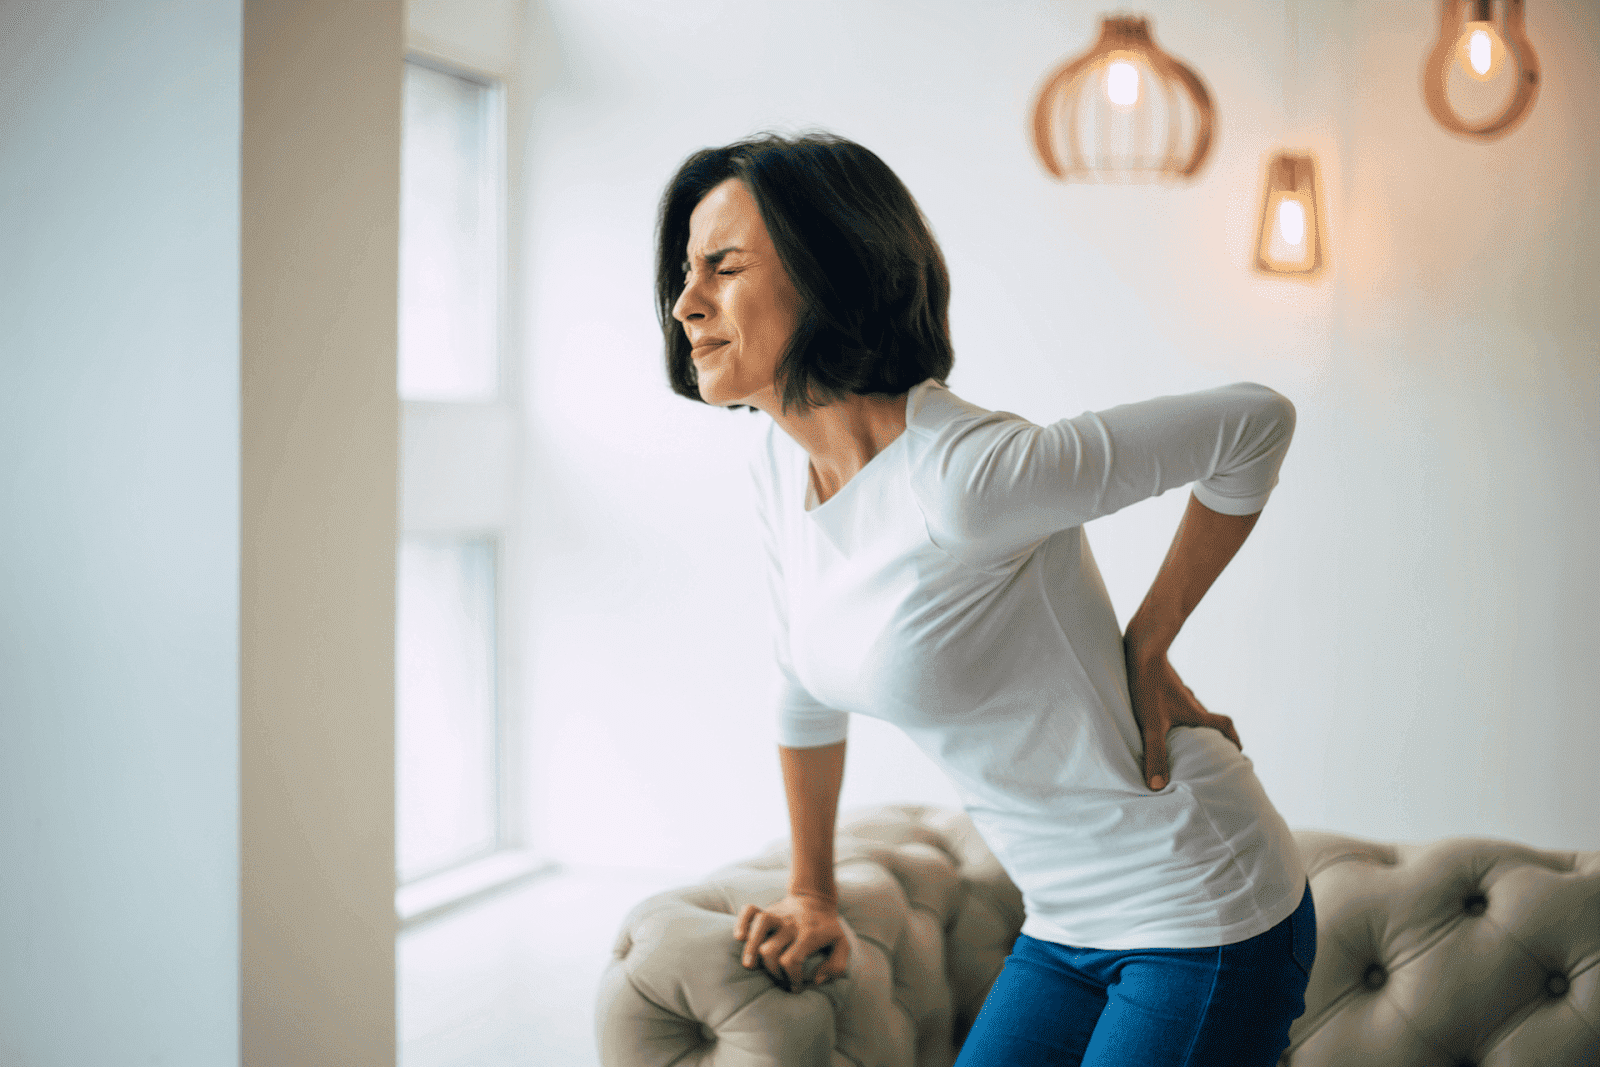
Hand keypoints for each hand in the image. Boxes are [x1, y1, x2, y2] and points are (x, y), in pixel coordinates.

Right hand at [733, 893, 851, 990]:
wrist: (816, 900)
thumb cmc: (827, 930)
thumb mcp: (842, 946)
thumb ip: (837, 967)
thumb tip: (816, 979)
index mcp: (810, 935)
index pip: (792, 961)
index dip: (792, 978)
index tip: (795, 986)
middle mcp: (792, 924)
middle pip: (772, 949)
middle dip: (773, 971)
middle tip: (779, 979)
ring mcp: (777, 915)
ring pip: (760, 926)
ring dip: (751, 948)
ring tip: (750, 966)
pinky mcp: (766, 909)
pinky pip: (749, 910)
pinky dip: (742, 922)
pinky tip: (740, 937)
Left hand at [1122, 640, 1241, 790]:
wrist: (1141, 647)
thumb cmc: (1149, 684)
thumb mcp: (1152, 724)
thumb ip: (1155, 754)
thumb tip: (1158, 786)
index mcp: (1196, 713)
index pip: (1224, 726)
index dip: (1233, 740)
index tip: (1238, 752)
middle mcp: (1191, 701)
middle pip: (1209, 720)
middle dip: (1212, 737)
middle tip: (1210, 751)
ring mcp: (1177, 691)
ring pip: (1191, 710)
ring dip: (1192, 724)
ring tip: (1182, 739)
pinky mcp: (1163, 682)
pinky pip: (1175, 701)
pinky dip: (1174, 712)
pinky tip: (1159, 715)